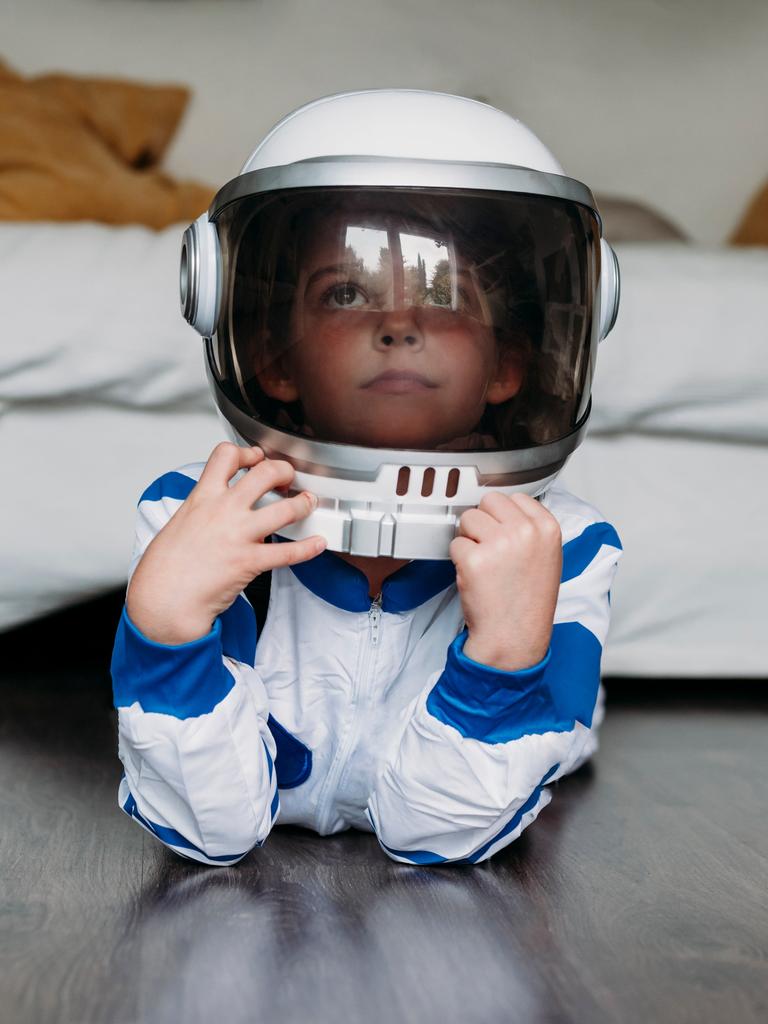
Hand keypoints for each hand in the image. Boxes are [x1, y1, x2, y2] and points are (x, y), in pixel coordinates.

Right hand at [126, 443, 325, 644]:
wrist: (163, 598)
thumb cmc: (166, 567)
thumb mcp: (179, 522)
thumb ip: (203, 508)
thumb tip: (217, 506)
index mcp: (202, 497)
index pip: (226, 455)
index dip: (246, 452)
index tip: (256, 458)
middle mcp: (223, 510)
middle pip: (265, 473)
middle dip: (284, 470)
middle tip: (289, 477)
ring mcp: (238, 535)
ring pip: (285, 509)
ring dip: (303, 504)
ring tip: (308, 503)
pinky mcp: (249, 561)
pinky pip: (288, 552)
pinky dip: (309, 548)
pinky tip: (318, 544)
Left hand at [449, 493, 561, 671]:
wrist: (514, 638)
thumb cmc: (528, 603)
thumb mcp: (547, 556)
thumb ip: (531, 528)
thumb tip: (504, 509)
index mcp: (547, 528)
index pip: (515, 497)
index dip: (504, 517)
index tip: (505, 534)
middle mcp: (526, 532)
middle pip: (489, 501)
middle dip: (484, 522)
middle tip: (490, 549)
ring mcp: (499, 544)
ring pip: (468, 518)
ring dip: (469, 539)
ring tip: (484, 564)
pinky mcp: (474, 559)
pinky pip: (455, 543)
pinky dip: (459, 560)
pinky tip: (475, 577)